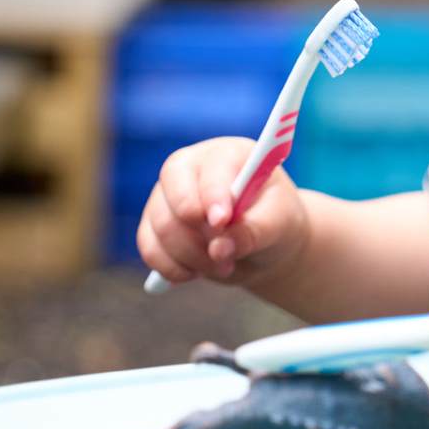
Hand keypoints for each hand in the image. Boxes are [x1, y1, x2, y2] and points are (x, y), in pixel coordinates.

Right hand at [138, 136, 310, 289]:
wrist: (264, 243)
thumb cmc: (275, 220)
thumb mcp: (279, 223)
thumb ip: (254, 231)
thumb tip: (220, 248)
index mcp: (226, 155)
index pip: (208, 170)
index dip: (212, 196)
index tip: (222, 222)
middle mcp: (190, 168)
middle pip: (174, 196)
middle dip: (198, 235)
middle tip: (225, 258)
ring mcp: (167, 195)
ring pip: (161, 226)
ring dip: (191, 257)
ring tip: (224, 266)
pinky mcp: (154, 224)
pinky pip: (149, 248)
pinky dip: (171, 268)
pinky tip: (195, 272)